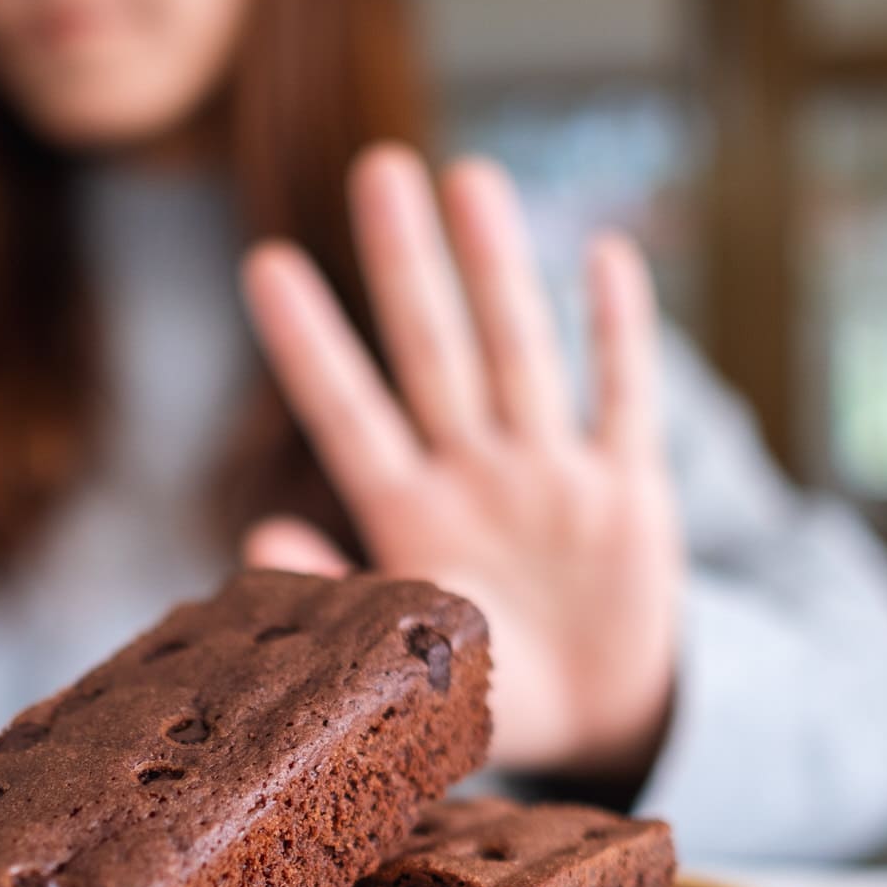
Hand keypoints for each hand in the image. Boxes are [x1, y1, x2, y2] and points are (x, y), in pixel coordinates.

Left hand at [239, 146, 682, 776]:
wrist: (604, 717)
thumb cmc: (493, 690)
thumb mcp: (413, 664)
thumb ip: (341, 593)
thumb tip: (258, 537)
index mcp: (410, 518)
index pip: (347, 414)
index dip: (309, 345)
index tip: (263, 263)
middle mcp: (476, 476)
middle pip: (435, 353)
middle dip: (407, 266)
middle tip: (378, 169)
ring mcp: (552, 474)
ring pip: (521, 352)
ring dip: (499, 269)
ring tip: (471, 178)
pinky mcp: (629, 491)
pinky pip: (625, 400)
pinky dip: (620, 332)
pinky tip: (604, 255)